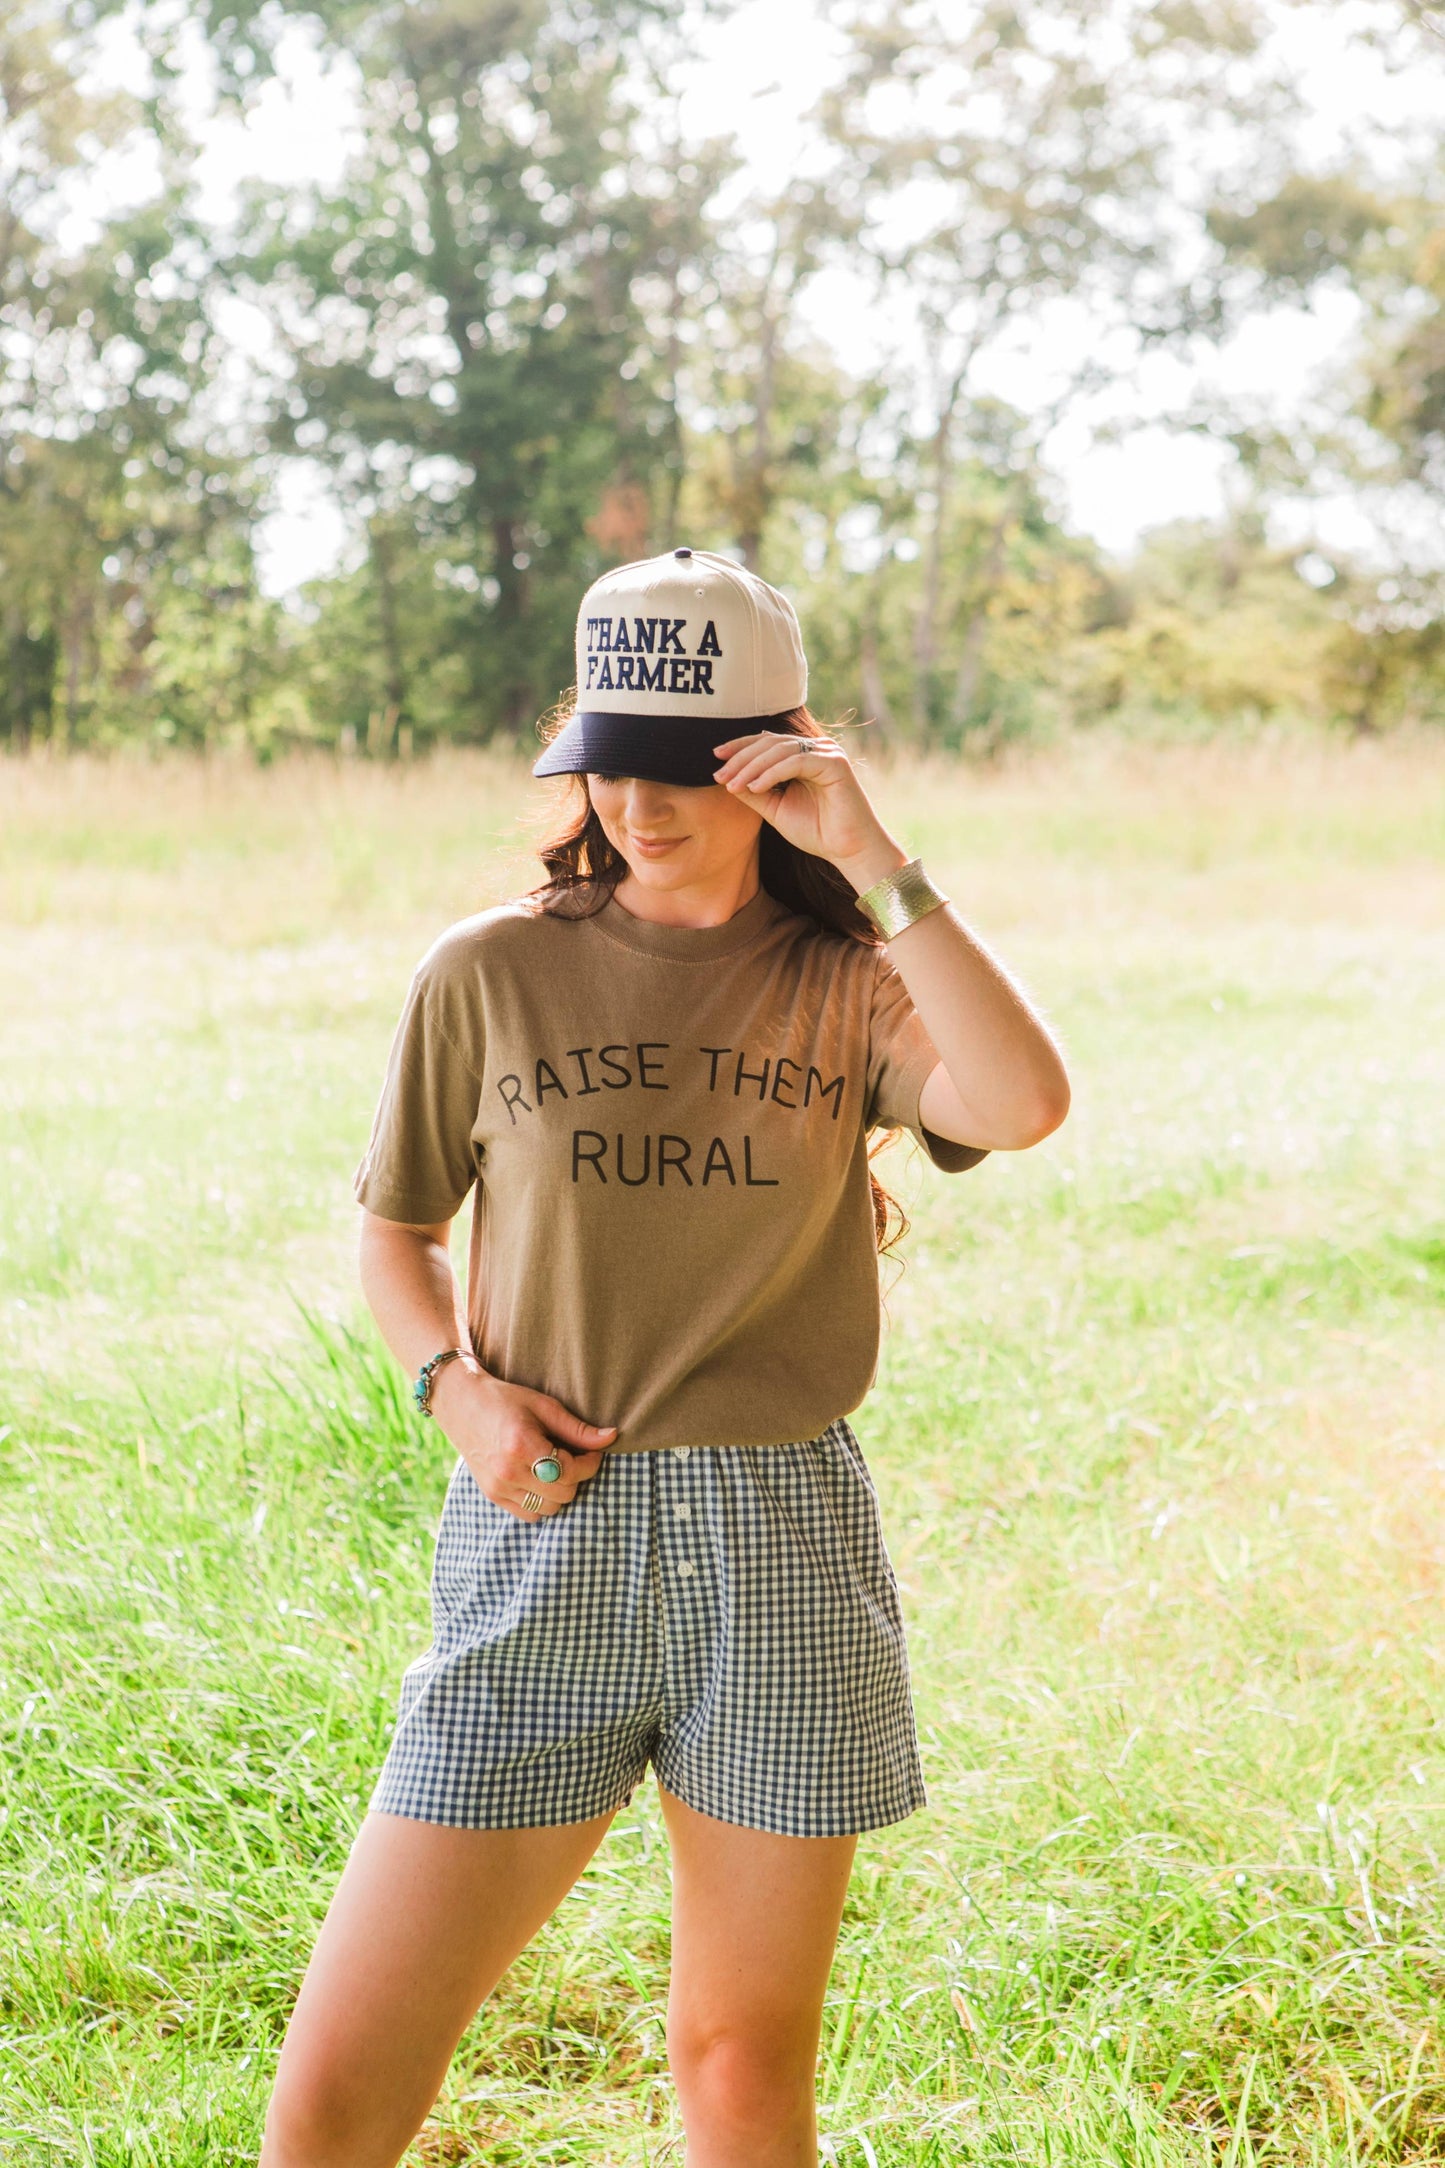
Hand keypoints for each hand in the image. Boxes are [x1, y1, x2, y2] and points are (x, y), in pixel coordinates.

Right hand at [430, 1359, 616, 1519]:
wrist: (462, 1405)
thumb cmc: (506, 1400)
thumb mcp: (544, 1406)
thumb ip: (577, 1428)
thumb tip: (612, 1437)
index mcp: (522, 1445)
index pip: (571, 1471)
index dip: (590, 1463)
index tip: (592, 1451)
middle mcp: (508, 1471)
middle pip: (564, 1494)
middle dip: (577, 1477)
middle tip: (574, 1457)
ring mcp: (498, 1487)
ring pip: (550, 1509)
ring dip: (560, 1491)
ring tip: (556, 1467)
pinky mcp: (492, 1496)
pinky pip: (530, 1515)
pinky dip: (541, 1502)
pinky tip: (540, 1479)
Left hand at [712, 731, 907, 890]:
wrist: (848, 850)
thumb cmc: (817, 831)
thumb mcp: (775, 809)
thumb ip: (754, 792)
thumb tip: (725, 779)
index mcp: (802, 755)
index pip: (766, 742)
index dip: (740, 747)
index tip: (715, 758)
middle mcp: (815, 749)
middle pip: (770, 742)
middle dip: (741, 758)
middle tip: (719, 774)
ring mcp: (827, 753)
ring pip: (780, 750)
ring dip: (752, 766)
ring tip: (732, 784)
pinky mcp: (834, 763)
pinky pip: (796, 761)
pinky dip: (772, 773)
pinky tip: (755, 786)